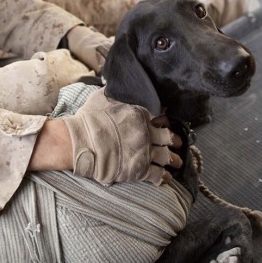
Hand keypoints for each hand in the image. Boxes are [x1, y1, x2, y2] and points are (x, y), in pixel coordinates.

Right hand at [61, 88, 181, 185]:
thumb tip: (113, 83)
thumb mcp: (101, 97)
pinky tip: (166, 178)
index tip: (167, 124)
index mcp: (140, 115)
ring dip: (174, 160)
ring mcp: (145, 152)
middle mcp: (147, 133)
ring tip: (178, 163)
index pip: (160, 117)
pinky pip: (158, 174)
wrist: (82, 142)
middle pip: (168, 137)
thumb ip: (113, 92)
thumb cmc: (89, 119)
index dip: (165, 121)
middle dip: (175, 141)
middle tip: (179, 143)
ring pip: (167, 156)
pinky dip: (163, 176)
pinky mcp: (140, 170)